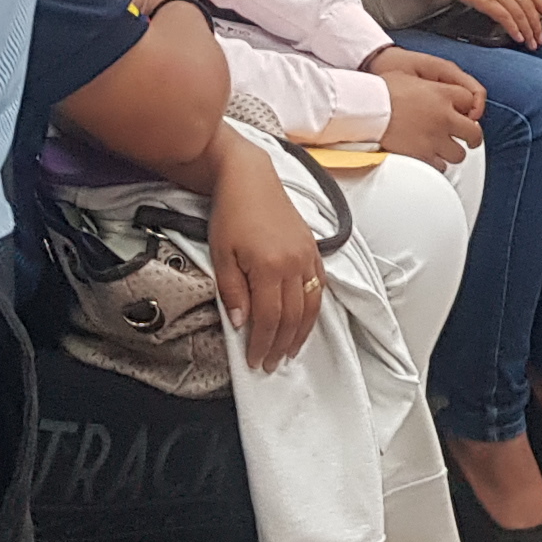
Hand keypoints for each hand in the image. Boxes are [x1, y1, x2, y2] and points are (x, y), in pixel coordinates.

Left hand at [203, 141, 324, 371]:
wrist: (250, 178)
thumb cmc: (231, 214)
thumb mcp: (221, 255)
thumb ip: (233, 292)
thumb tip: (241, 324)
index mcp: (269, 267)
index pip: (268, 319)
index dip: (262, 344)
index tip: (255, 361)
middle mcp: (294, 264)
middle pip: (292, 317)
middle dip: (281, 345)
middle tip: (271, 364)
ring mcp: (307, 256)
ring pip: (311, 305)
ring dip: (301, 333)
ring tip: (290, 351)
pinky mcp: (313, 249)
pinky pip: (320, 285)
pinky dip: (314, 309)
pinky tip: (306, 321)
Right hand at [367, 48, 486, 167]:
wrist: (366, 110)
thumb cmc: (380, 92)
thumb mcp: (409, 77)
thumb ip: (429, 86)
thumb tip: (432, 90)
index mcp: (442, 94)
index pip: (470, 101)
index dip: (468, 109)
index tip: (464, 114)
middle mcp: (444, 117)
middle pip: (473, 132)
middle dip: (472, 137)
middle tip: (469, 139)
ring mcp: (435, 138)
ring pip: (459, 153)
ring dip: (452, 152)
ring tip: (444, 149)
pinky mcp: (424, 156)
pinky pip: (440, 166)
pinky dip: (436, 163)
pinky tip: (429, 157)